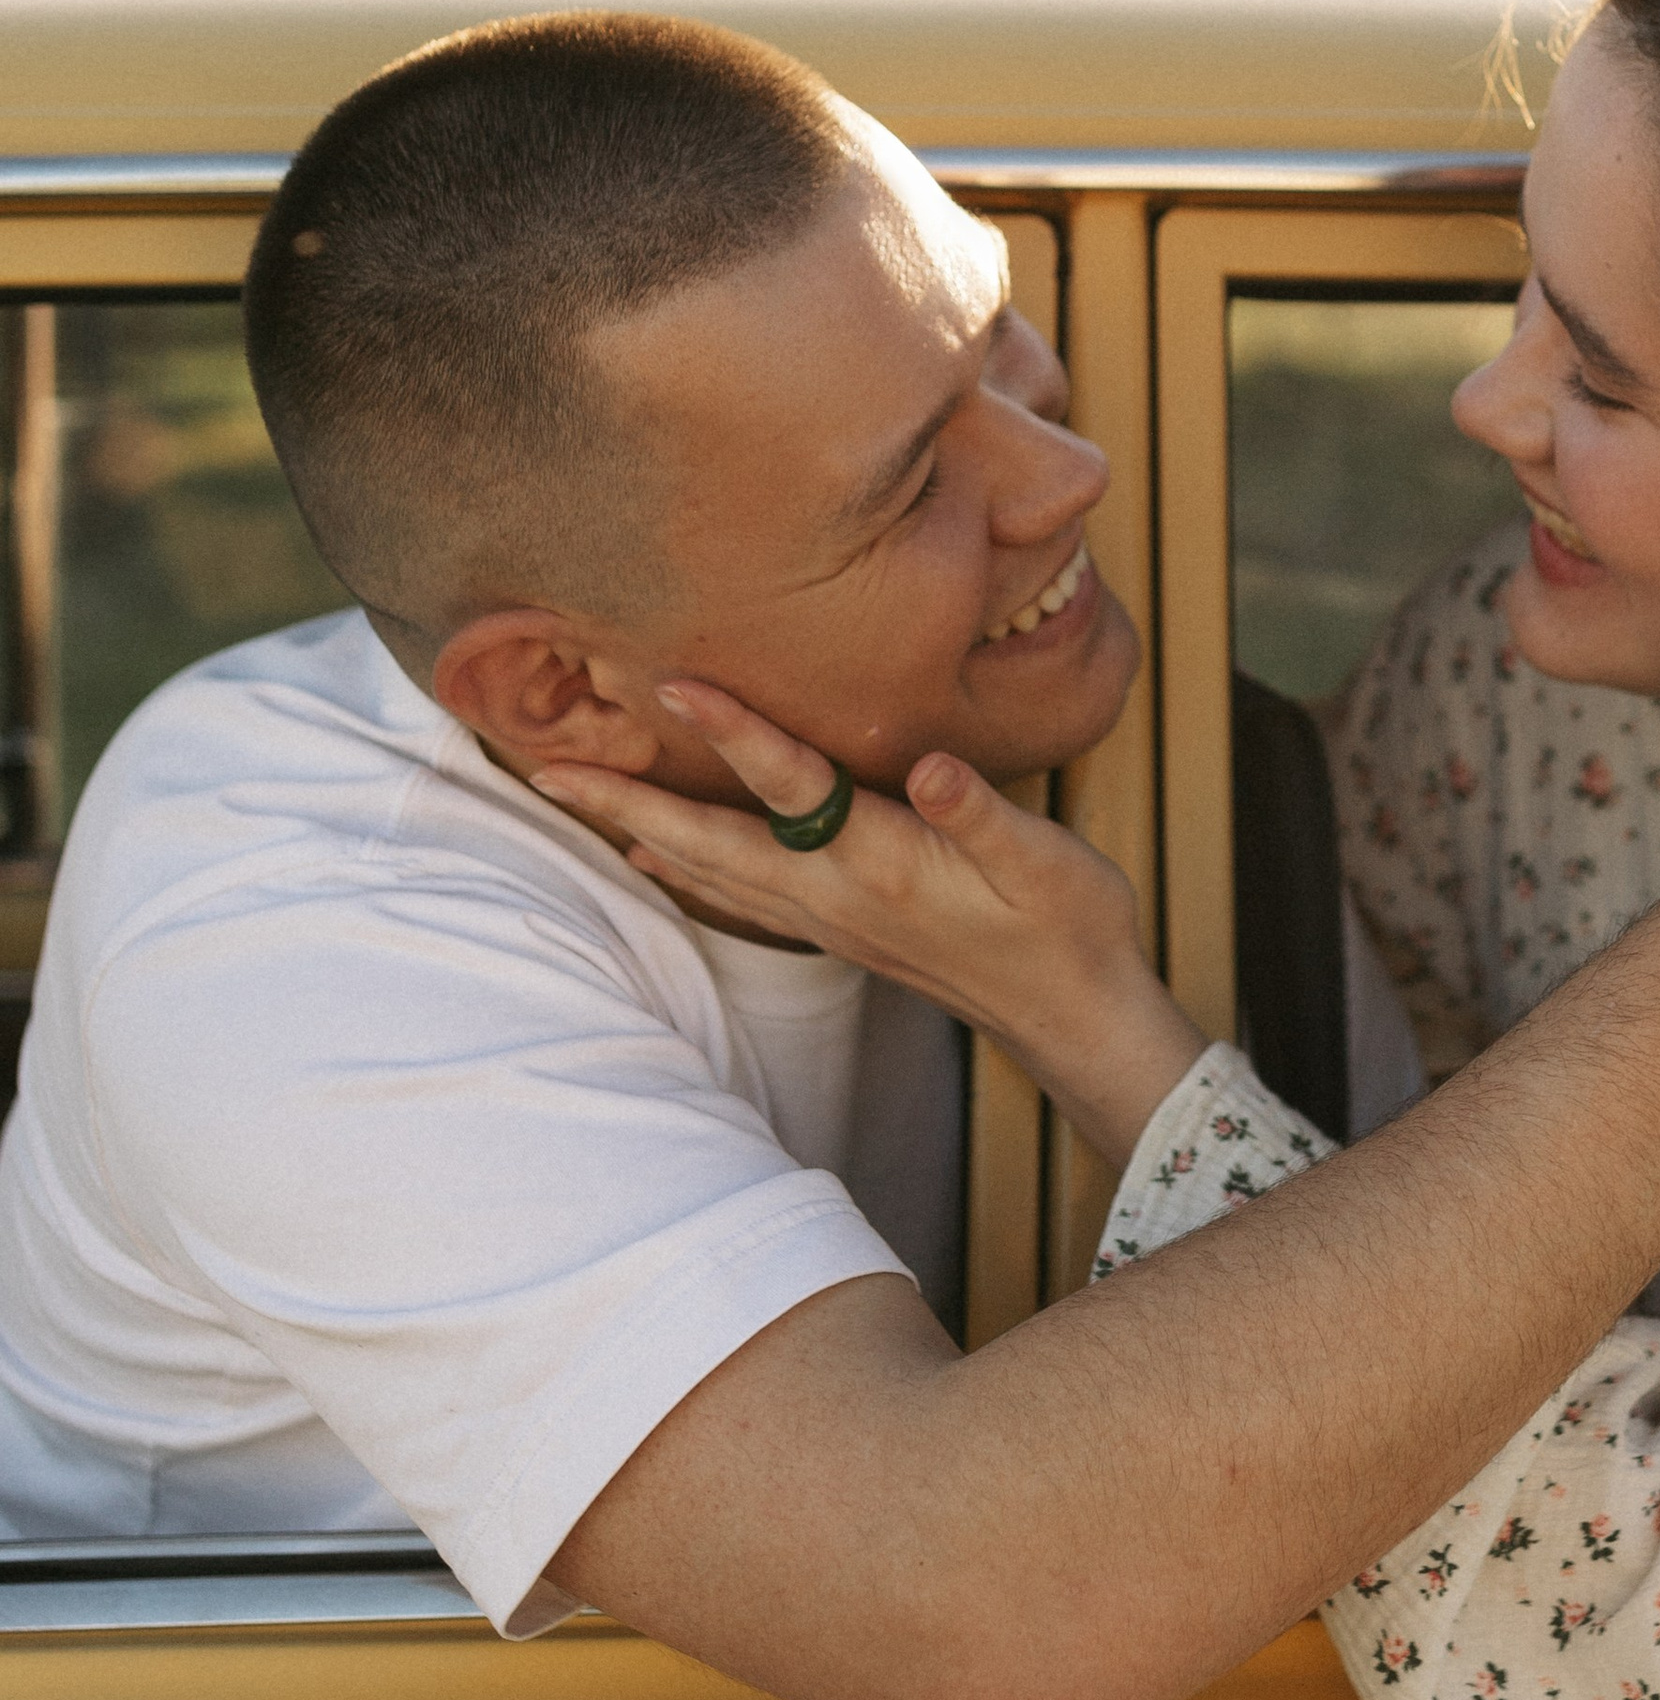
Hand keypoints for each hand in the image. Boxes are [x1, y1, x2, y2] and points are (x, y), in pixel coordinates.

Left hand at [531, 684, 1205, 1167]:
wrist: (1073, 1014)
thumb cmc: (1067, 925)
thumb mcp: (1043, 860)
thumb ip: (979, 813)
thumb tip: (933, 769)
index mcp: (884, 860)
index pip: (794, 784)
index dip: (736, 733)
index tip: (674, 685)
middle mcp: (839, 893)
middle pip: (713, 841)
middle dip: (630, 802)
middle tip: (546, 770)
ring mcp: (832, 919)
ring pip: (715, 870)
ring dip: (641, 833)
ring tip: (578, 798)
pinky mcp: (840, 931)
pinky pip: (740, 896)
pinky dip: (686, 871)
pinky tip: (657, 861)